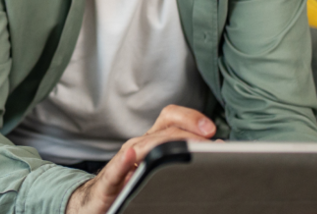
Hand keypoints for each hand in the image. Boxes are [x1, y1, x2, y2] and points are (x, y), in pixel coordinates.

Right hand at [66, 106, 214, 213]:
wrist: (100, 200)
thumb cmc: (133, 181)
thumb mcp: (159, 166)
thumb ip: (182, 158)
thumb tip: (216, 151)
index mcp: (153, 140)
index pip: (171, 117)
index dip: (191, 118)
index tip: (211, 130)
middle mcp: (138, 145)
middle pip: (163, 129)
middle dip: (187, 131)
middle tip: (208, 142)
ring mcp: (124, 161)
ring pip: (144, 146)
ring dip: (165, 144)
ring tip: (185, 147)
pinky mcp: (110, 181)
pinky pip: (117, 170)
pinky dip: (124, 162)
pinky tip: (132, 157)